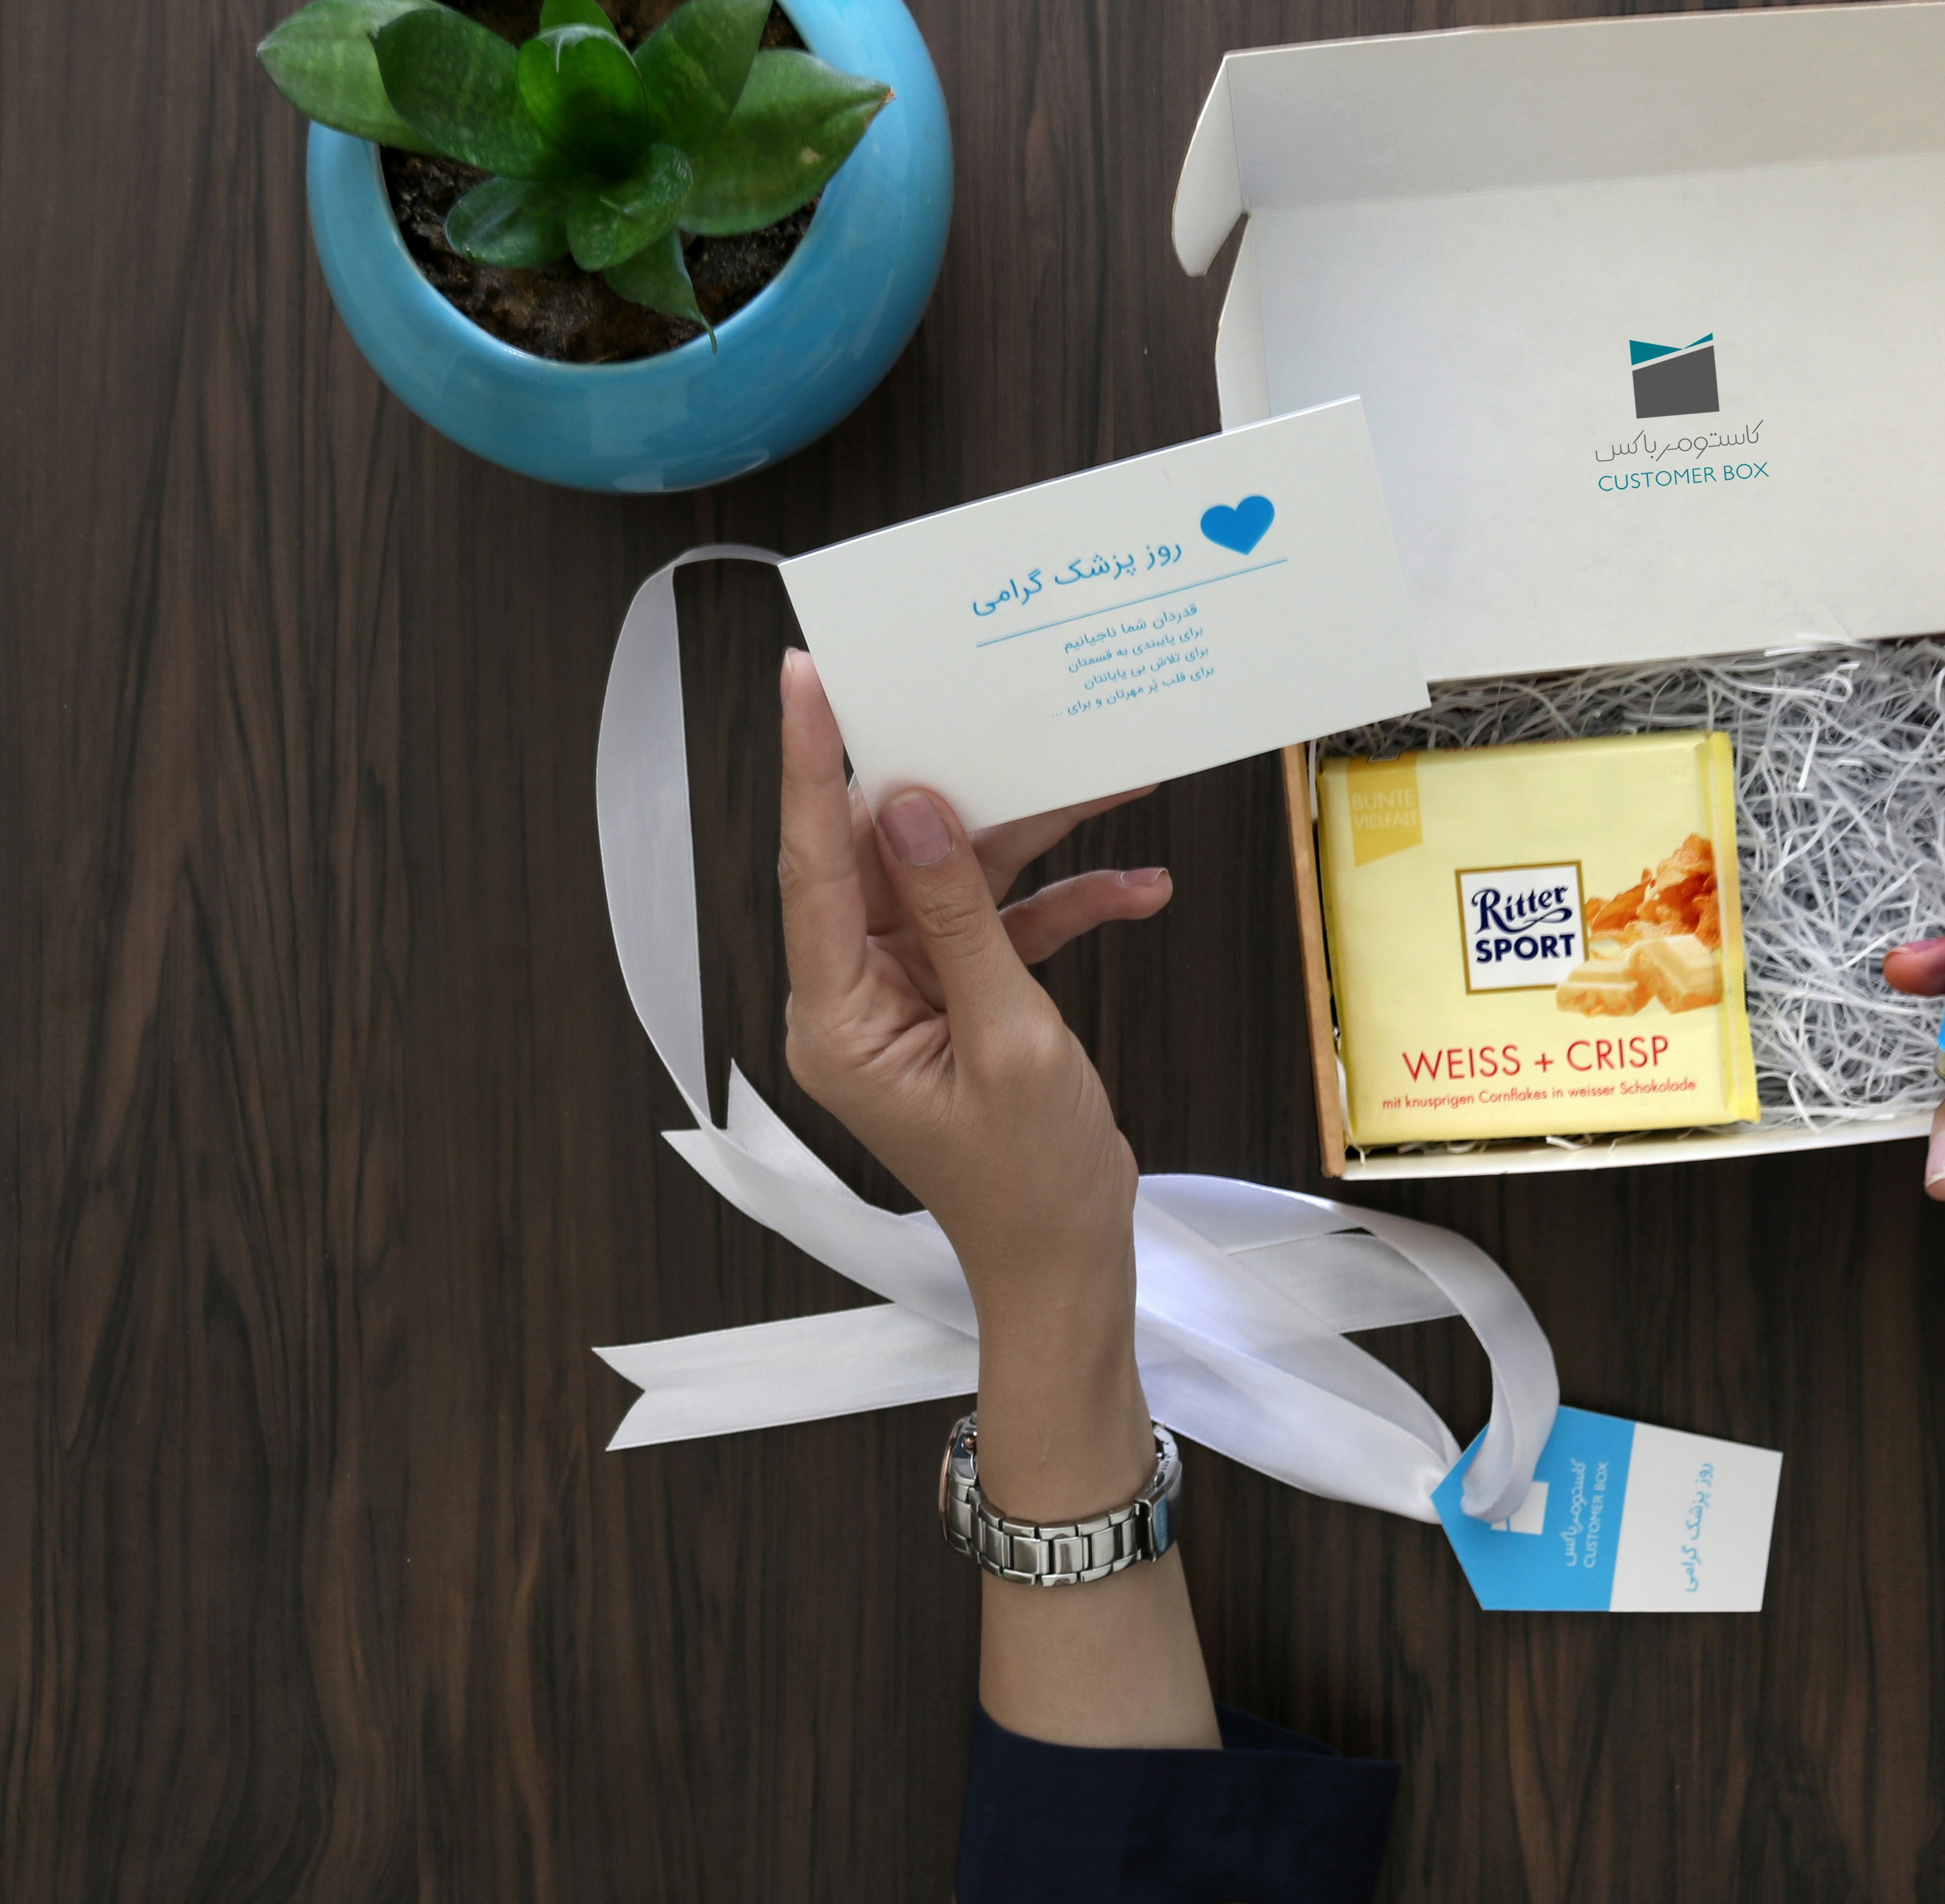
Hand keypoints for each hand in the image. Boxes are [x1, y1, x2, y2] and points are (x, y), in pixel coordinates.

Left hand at [776, 649, 1166, 1320]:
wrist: (1071, 1266)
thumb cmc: (1029, 1183)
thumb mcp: (1006, 1039)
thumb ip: (958, 918)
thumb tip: (914, 810)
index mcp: (835, 1015)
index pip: (813, 865)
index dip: (809, 765)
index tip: (806, 677)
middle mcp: (857, 996)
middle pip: (889, 856)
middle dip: (955, 783)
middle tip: (978, 693)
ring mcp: (910, 996)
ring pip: (958, 880)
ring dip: (1036, 841)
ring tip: (1110, 778)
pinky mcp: (962, 1001)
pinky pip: (1003, 926)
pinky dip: (1066, 904)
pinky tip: (1138, 887)